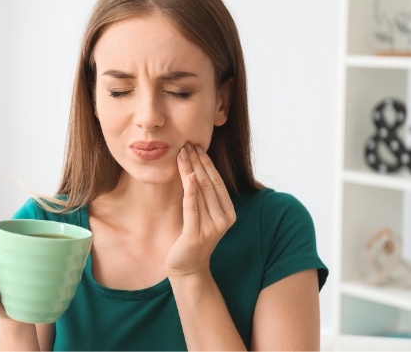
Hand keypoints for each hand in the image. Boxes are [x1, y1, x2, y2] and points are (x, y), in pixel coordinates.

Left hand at [165, 142, 235, 276]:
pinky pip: (192, 208)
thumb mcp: (202, 214)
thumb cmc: (193, 238)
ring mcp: (211, 228)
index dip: (207, 162)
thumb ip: (203, 196)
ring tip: (181, 153)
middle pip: (209, 183)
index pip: (217, 181)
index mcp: (228, 213)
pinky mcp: (195, 235)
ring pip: (200, 191)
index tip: (196, 145)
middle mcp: (223, 219)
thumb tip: (195, 169)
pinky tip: (186, 175)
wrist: (187, 268)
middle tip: (187, 143)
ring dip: (190, 169)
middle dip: (198, 161)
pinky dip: (189, 191)